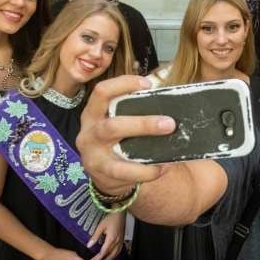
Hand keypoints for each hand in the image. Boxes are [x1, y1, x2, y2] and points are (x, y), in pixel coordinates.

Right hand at [76, 75, 176, 195]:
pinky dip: (147, 170)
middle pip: (113, 125)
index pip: (102, 92)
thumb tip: (169, 104)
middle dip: (143, 123)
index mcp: (93, 113)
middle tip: (169, 123)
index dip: (123, 84)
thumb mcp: (119, 122)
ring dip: (145, 149)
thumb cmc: (119, 141)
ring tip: (169, 145)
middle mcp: (89, 132)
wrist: (106, 175)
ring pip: (118, 151)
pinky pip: (125, 171)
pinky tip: (163, 167)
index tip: (148, 84)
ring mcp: (93, 154)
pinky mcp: (102, 174)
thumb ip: (134, 112)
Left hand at [87, 212, 124, 259]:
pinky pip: (118, 251)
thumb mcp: (100, 226)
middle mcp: (117, 242)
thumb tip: (89, 245)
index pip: (104, 252)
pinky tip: (110, 257)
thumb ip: (95, 237)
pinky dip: (113, 256)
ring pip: (115, 254)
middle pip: (109, 255)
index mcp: (111, 239)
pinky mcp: (122, 240)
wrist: (120, 213)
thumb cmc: (111, 218)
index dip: (98, 259)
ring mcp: (120, 242)